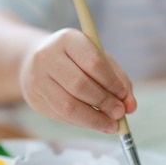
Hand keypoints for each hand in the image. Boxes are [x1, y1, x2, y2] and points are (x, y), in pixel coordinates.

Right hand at [18, 28, 135, 132]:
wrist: (37, 60)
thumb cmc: (77, 59)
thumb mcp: (100, 59)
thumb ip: (118, 80)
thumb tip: (131, 106)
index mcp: (68, 39)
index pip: (93, 63)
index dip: (111, 83)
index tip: (124, 96)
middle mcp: (47, 56)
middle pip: (79, 85)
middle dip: (103, 102)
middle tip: (120, 113)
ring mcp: (37, 79)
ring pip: (68, 105)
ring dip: (94, 119)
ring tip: (112, 124)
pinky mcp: (34, 99)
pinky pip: (61, 116)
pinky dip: (82, 123)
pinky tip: (96, 123)